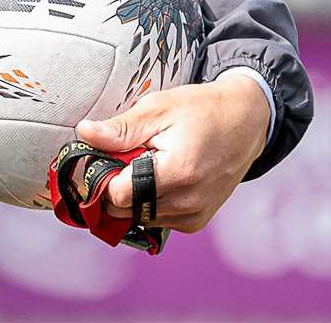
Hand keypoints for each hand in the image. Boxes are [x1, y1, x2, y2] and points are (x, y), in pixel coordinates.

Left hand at [74, 73, 268, 233]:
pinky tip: (158, 177)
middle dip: (114, 186)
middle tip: (122, 157)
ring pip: (138, 217)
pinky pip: (156, 219)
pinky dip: (148, 202)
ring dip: (132, 195)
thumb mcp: (158, 109)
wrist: (246, 122)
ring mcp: (194, 215)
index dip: (103, 177)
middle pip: (124, 210)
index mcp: (177, 173)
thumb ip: (121, 128)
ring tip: (146, 163)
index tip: (101, 158)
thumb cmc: (202, 110)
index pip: (118, 196)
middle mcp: (188, 203)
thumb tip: (85, 133)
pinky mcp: (196, 221)